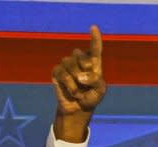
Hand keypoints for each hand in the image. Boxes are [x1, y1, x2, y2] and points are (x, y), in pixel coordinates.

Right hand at [51, 25, 105, 141]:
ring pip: (70, 64)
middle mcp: (79, 60)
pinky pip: (63, 73)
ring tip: (80, 91)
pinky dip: (70, 85)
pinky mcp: (57, 71)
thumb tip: (80, 76)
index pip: (95, 47)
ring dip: (77, 81)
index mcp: (93, 62)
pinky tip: (73, 92)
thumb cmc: (91, 97)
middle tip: (87, 84)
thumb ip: (95, 80)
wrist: (78, 109)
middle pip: (80, 55)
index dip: (95, 38)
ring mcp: (67, 64)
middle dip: (85, 70)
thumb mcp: (100, 90)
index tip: (94, 27)